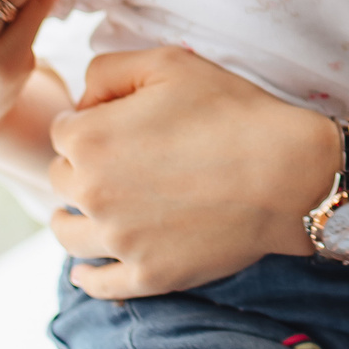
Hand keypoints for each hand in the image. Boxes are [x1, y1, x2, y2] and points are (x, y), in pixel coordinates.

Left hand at [51, 47, 340, 299]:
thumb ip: (107, 70)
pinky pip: (99, 285)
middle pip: (61, 181)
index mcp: (89, 138)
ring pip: (68, 233)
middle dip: (82, 168)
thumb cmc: (232, 112)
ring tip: (92, 212)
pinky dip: (88, 277)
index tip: (119, 124)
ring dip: (73, 218)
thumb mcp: (168, 63)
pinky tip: (87, 271)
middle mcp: (92, 193)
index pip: (63, 131)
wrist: (287, 173)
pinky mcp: (148, 275)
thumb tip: (82, 101)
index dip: (90, 122)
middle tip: (121, 162)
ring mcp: (118, 240)